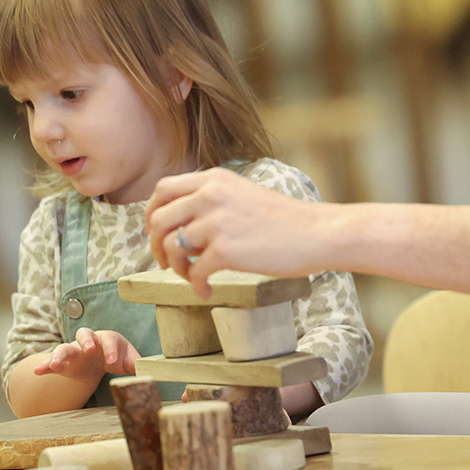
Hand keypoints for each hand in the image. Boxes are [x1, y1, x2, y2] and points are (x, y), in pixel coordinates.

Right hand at [34, 328, 140, 380]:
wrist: (99, 362)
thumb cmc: (116, 356)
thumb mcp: (127, 359)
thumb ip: (135, 363)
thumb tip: (145, 371)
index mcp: (106, 338)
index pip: (108, 339)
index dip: (111, 350)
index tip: (114, 362)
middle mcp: (88, 341)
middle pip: (84, 333)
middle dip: (86, 341)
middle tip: (88, 350)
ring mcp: (74, 351)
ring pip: (65, 346)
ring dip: (60, 353)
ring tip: (56, 363)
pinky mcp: (63, 362)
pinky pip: (51, 361)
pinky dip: (44, 365)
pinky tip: (38, 371)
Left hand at [146, 167, 327, 298]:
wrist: (317, 232)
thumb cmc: (285, 219)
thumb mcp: (243, 194)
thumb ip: (212, 200)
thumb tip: (182, 225)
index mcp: (215, 179)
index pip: (163, 188)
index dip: (152, 212)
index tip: (155, 231)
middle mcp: (211, 195)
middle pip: (160, 219)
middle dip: (155, 244)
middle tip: (165, 261)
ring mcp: (217, 222)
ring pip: (172, 246)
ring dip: (177, 267)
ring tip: (192, 277)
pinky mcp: (227, 250)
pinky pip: (195, 272)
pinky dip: (196, 286)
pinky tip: (207, 291)